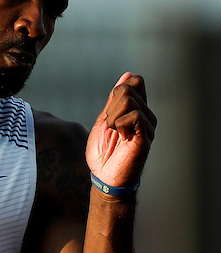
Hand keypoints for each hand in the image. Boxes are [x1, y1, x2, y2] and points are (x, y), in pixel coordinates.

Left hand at [86, 73, 156, 188]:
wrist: (105, 178)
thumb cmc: (104, 153)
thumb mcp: (105, 120)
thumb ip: (115, 99)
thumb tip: (128, 74)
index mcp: (137, 110)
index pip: (135, 82)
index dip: (118, 91)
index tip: (110, 112)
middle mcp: (146, 115)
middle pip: (128, 88)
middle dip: (111, 106)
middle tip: (111, 127)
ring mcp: (148, 125)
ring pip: (129, 100)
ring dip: (113, 118)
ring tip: (116, 134)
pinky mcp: (146, 136)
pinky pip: (134, 115)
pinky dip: (120, 125)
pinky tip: (122, 138)